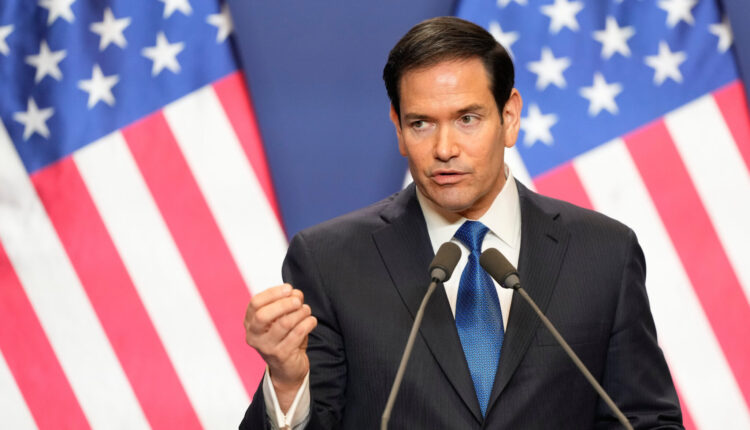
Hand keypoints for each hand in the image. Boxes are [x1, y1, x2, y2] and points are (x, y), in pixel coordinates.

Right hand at [244, 284, 316, 410]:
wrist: (287, 369)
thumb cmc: (284, 338)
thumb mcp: (282, 318)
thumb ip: (288, 302)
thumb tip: (296, 293)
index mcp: (250, 323)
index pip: (255, 303)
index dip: (273, 293)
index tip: (289, 288)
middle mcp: (254, 336)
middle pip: (263, 314)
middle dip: (284, 304)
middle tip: (298, 301)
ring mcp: (266, 347)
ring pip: (284, 323)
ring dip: (299, 313)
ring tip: (306, 310)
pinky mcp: (281, 355)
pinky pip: (297, 334)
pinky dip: (307, 323)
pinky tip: (311, 321)